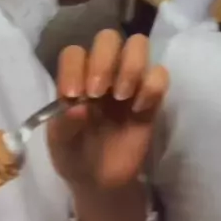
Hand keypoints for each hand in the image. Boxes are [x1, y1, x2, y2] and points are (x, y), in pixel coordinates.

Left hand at [48, 29, 168, 192]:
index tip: (74, 96)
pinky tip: (139, 110)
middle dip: (104, 60)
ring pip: (138, 44)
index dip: (74, 68)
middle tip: (99, 93)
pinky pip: (160, 74)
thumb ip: (63, 126)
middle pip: (108, 37)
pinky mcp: (151, 97)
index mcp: (75, 77)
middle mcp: (102, 71)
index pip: (74, 53)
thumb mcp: (60, 146)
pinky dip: (152, 87)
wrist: (101, 183)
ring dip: (130, 67)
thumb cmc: (74, 156)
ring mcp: (128, 81)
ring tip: (122, 96)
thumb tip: (78, 107)